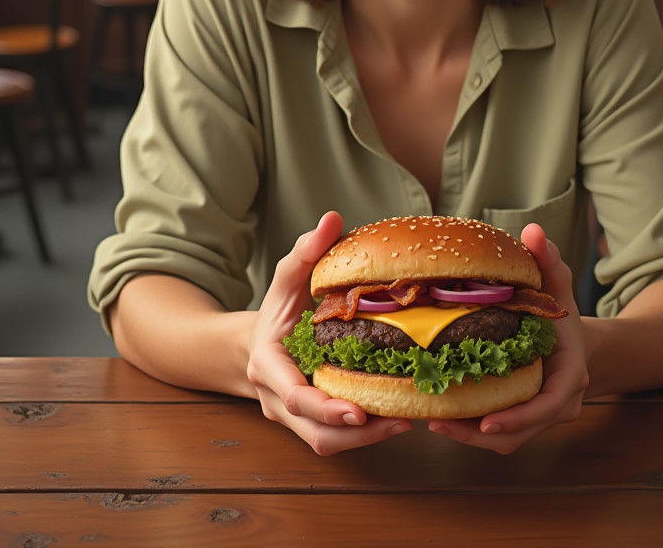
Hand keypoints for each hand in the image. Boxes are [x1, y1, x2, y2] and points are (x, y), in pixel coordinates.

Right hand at [245, 211, 411, 454]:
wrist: (255, 344)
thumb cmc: (278, 309)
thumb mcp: (288, 276)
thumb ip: (307, 250)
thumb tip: (332, 218)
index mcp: (268, 366)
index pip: (293, 394)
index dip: (324, 407)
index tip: (356, 411)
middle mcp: (277, 400)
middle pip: (313, 431)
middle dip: (356, 433)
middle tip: (399, 420)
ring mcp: (292, 418)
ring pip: (325, 443)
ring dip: (366, 440)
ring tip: (407, 421)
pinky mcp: (310, 425)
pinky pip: (335, 440)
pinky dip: (365, 436)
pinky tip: (399, 419)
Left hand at [427, 223, 588, 453]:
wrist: (570, 339)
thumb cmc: (559, 309)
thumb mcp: (557, 281)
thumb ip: (547, 258)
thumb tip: (533, 231)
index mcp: (569, 376)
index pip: (548, 406)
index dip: (519, 418)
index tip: (487, 422)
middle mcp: (557, 404)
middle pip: (519, 433)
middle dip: (479, 434)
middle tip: (439, 422)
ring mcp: (538, 417)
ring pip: (504, 439)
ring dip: (468, 436)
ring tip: (430, 420)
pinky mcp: (518, 419)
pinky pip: (495, 432)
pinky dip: (468, 428)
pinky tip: (436, 415)